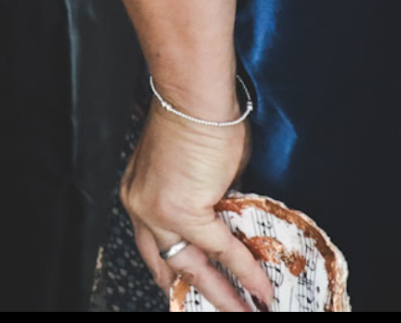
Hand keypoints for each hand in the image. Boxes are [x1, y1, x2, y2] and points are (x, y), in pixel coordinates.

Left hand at [121, 104, 274, 311]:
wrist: (195, 99)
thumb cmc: (198, 122)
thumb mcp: (193, 170)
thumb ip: (202, 202)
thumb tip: (226, 221)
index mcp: (139, 195)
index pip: (152, 247)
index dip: (173, 275)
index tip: (189, 295)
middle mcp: (141, 208)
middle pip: (168, 266)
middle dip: (197, 295)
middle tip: (222, 312)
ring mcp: (158, 212)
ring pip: (191, 267)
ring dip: (222, 295)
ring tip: (246, 312)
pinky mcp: (183, 212)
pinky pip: (220, 250)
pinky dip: (244, 271)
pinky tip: (262, 289)